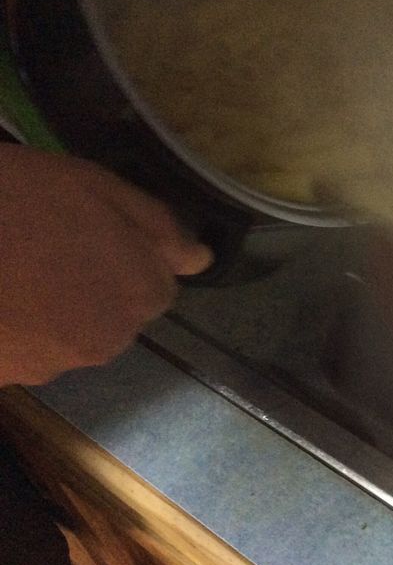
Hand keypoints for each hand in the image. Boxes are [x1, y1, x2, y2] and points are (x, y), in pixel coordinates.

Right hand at [0, 144, 212, 385]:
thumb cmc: (12, 200)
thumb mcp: (94, 187)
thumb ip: (157, 227)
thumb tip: (201, 259)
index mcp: (142, 292)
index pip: (157, 284)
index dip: (125, 255)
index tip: (87, 233)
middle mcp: (111, 338)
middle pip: (117, 312)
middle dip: (93, 285)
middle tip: (44, 245)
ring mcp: (58, 364)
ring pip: (72, 334)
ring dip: (54, 310)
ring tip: (13, 269)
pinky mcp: (12, 378)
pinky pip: (29, 351)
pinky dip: (18, 330)